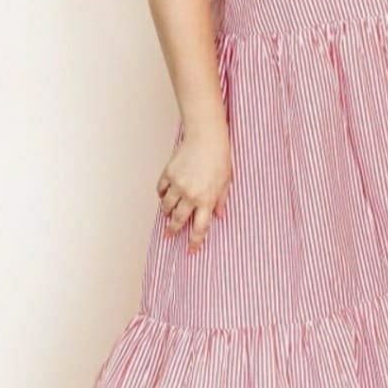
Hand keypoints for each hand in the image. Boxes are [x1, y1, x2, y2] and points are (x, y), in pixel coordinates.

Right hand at [156, 128, 232, 253]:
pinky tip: (165, 195)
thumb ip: (221, 200)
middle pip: (178, 220)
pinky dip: (162, 194)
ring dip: (167, 212)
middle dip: (173, 230)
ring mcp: (177, 185)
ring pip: (166, 206)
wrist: (206, 137)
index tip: (191, 251)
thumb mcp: (226, 182)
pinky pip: (161, 190)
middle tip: (170, 235)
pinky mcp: (168, 174)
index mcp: (207, 199)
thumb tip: (219, 216)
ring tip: (168, 214)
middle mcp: (190, 195)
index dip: (195, 242)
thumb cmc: (219, 157)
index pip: (199, 228)